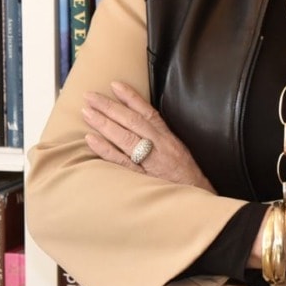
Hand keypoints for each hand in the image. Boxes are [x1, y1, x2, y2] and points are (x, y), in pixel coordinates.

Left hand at [82, 80, 214, 190]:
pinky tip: (90, 139)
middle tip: (90, 96)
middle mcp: (160, 146)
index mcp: (168, 139)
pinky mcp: (143, 178)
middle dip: (110, 106)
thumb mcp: (178, 152)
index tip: (114, 85)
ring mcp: (151, 162)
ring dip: (104, 123)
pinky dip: (105, 149)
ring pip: (125, 138)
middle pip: (132, 121)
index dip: (131, 97)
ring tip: (87, 112)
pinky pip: (121, 161)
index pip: (148, 113)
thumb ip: (161, 139)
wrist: (198, 201)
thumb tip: (140, 126)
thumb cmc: (186, 179)